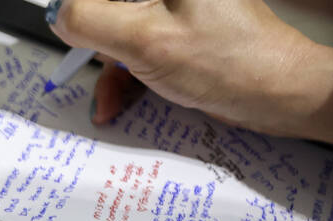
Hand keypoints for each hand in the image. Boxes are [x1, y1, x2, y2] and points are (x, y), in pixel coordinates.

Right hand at [47, 0, 332, 144]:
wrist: (275, 93)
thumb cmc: (227, 62)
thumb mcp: (145, 40)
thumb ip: (90, 19)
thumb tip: (57, 14)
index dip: (81, 12)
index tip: (74, 35)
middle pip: (107, 7)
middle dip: (96, 42)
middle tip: (106, 66)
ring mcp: (173, 7)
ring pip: (115, 28)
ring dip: (107, 67)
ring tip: (113, 98)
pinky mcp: (177, 29)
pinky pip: (133, 45)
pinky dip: (122, 75)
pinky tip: (120, 99)